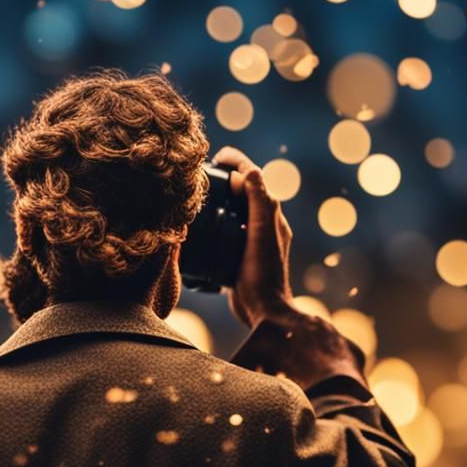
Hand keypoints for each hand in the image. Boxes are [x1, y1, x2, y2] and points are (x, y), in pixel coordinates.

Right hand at [211, 145, 294, 327]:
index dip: (236, 162)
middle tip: (200, 173)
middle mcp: (263, 224)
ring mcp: (251, 240)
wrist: (263, 310)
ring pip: (232, 211)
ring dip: (217, 200)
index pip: (253, 178)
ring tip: (196, 195)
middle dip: (224, 178)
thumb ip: (259, 200)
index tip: (215, 156)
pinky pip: (226, 232)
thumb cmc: (264, 272)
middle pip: (242, 191)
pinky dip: (214, 222)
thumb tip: (250, 170)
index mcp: (271, 214)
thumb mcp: (262, 232)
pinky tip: (199, 227)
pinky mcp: (239, 256)